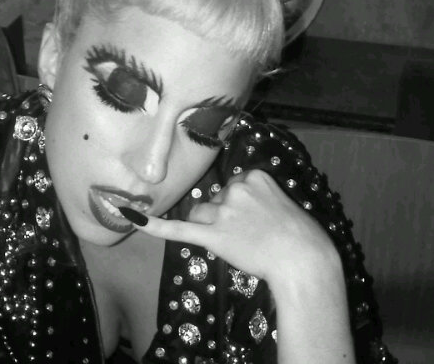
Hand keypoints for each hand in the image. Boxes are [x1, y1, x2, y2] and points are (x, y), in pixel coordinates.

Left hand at [127, 170, 339, 283]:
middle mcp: (236, 188)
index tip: (257, 217)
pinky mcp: (213, 235)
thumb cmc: (298, 234)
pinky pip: (178, 229)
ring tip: (240, 240)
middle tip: (252, 233)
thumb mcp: (280, 200)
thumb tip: (231, 206)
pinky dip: (153, 225)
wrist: (302, 258)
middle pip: (215, 199)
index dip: (239, 204)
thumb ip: (254, 196)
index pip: (232, 185)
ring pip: (201, 214)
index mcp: (254, 175)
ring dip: (212, 226)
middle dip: (225, 215)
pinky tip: (131, 216)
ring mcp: (223, 212)